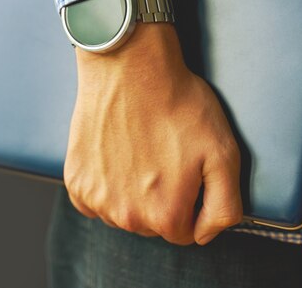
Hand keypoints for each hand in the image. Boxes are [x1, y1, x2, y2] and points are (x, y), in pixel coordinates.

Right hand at [63, 23, 242, 244]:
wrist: (131, 68)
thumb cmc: (178, 105)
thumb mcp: (224, 153)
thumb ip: (225, 207)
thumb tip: (206, 234)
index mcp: (165, 215)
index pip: (185, 232)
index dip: (192, 202)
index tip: (188, 172)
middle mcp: (127, 217)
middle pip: (153, 225)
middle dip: (164, 198)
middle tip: (167, 156)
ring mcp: (97, 199)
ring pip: (124, 213)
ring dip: (134, 192)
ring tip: (143, 150)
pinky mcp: (76, 181)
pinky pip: (96, 199)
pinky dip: (107, 183)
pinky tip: (118, 153)